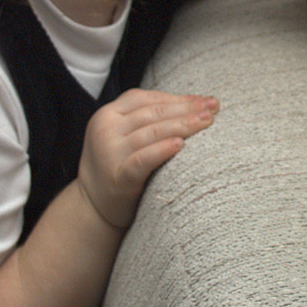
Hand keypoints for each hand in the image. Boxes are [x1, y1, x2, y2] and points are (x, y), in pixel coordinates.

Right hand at [77, 89, 218, 228]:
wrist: (93, 208)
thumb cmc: (120, 165)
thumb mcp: (125, 135)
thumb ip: (150, 119)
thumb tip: (197, 103)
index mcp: (108, 114)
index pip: (147, 99)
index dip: (178, 98)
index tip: (205, 100)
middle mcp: (105, 130)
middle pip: (153, 114)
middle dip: (186, 109)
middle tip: (213, 107)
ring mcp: (109, 153)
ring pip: (151, 133)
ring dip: (182, 125)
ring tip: (207, 121)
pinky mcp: (118, 177)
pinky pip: (142, 160)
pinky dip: (161, 150)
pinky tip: (180, 145)